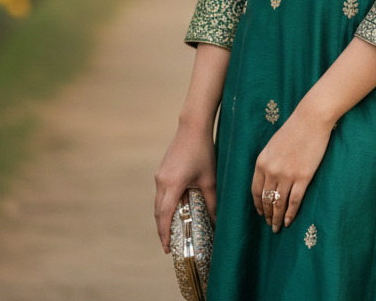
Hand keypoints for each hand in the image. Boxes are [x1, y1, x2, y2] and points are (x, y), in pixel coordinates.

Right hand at [154, 121, 216, 253]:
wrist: (192, 127)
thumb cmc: (203, 151)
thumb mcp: (210, 179)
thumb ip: (213, 202)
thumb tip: (217, 222)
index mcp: (172, 185)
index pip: (164, 216)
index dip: (164, 234)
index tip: (167, 249)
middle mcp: (161, 181)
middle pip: (158, 212)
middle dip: (162, 230)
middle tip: (169, 245)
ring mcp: (159, 175)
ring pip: (158, 203)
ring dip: (163, 217)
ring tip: (171, 230)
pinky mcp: (161, 170)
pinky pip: (161, 193)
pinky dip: (165, 205)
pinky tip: (174, 209)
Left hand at [251, 101, 334, 232]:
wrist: (311, 119)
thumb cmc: (294, 129)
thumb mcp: (274, 144)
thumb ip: (269, 161)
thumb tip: (269, 178)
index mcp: (262, 162)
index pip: (255, 190)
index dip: (257, 204)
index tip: (260, 212)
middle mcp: (271, 171)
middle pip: (266, 199)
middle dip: (267, 214)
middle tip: (269, 224)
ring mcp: (287, 175)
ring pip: (279, 204)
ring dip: (277, 218)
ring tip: (277, 227)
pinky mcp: (303, 178)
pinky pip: (294, 202)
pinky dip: (290, 214)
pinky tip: (288, 221)